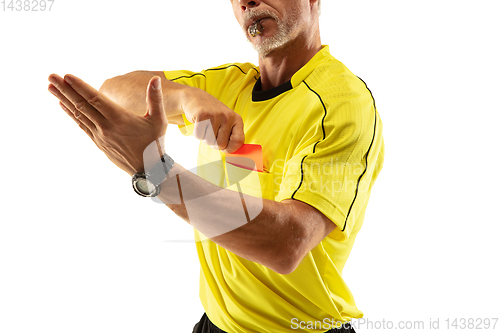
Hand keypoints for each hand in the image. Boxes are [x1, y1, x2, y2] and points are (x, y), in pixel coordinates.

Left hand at [48, 74, 168, 175]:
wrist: (148, 170)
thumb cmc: (155, 144)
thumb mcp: (159, 120)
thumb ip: (155, 98)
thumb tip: (156, 79)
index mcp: (119, 119)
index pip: (95, 99)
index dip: (80, 87)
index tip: (66, 76)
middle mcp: (106, 127)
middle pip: (81, 105)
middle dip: (65, 89)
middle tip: (51, 76)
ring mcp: (100, 136)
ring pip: (79, 114)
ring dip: (64, 99)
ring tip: (50, 87)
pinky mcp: (99, 143)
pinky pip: (82, 125)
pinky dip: (72, 114)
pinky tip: (63, 105)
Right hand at [181, 87, 244, 152]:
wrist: (196, 98)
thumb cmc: (213, 115)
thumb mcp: (226, 122)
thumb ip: (231, 136)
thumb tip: (231, 154)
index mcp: (237, 119)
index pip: (238, 141)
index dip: (230, 149)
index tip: (224, 148)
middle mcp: (228, 116)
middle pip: (221, 144)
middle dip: (214, 143)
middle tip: (211, 133)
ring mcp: (215, 115)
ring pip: (209, 141)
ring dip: (205, 138)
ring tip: (205, 127)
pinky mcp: (202, 115)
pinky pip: (199, 136)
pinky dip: (197, 134)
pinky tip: (199, 124)